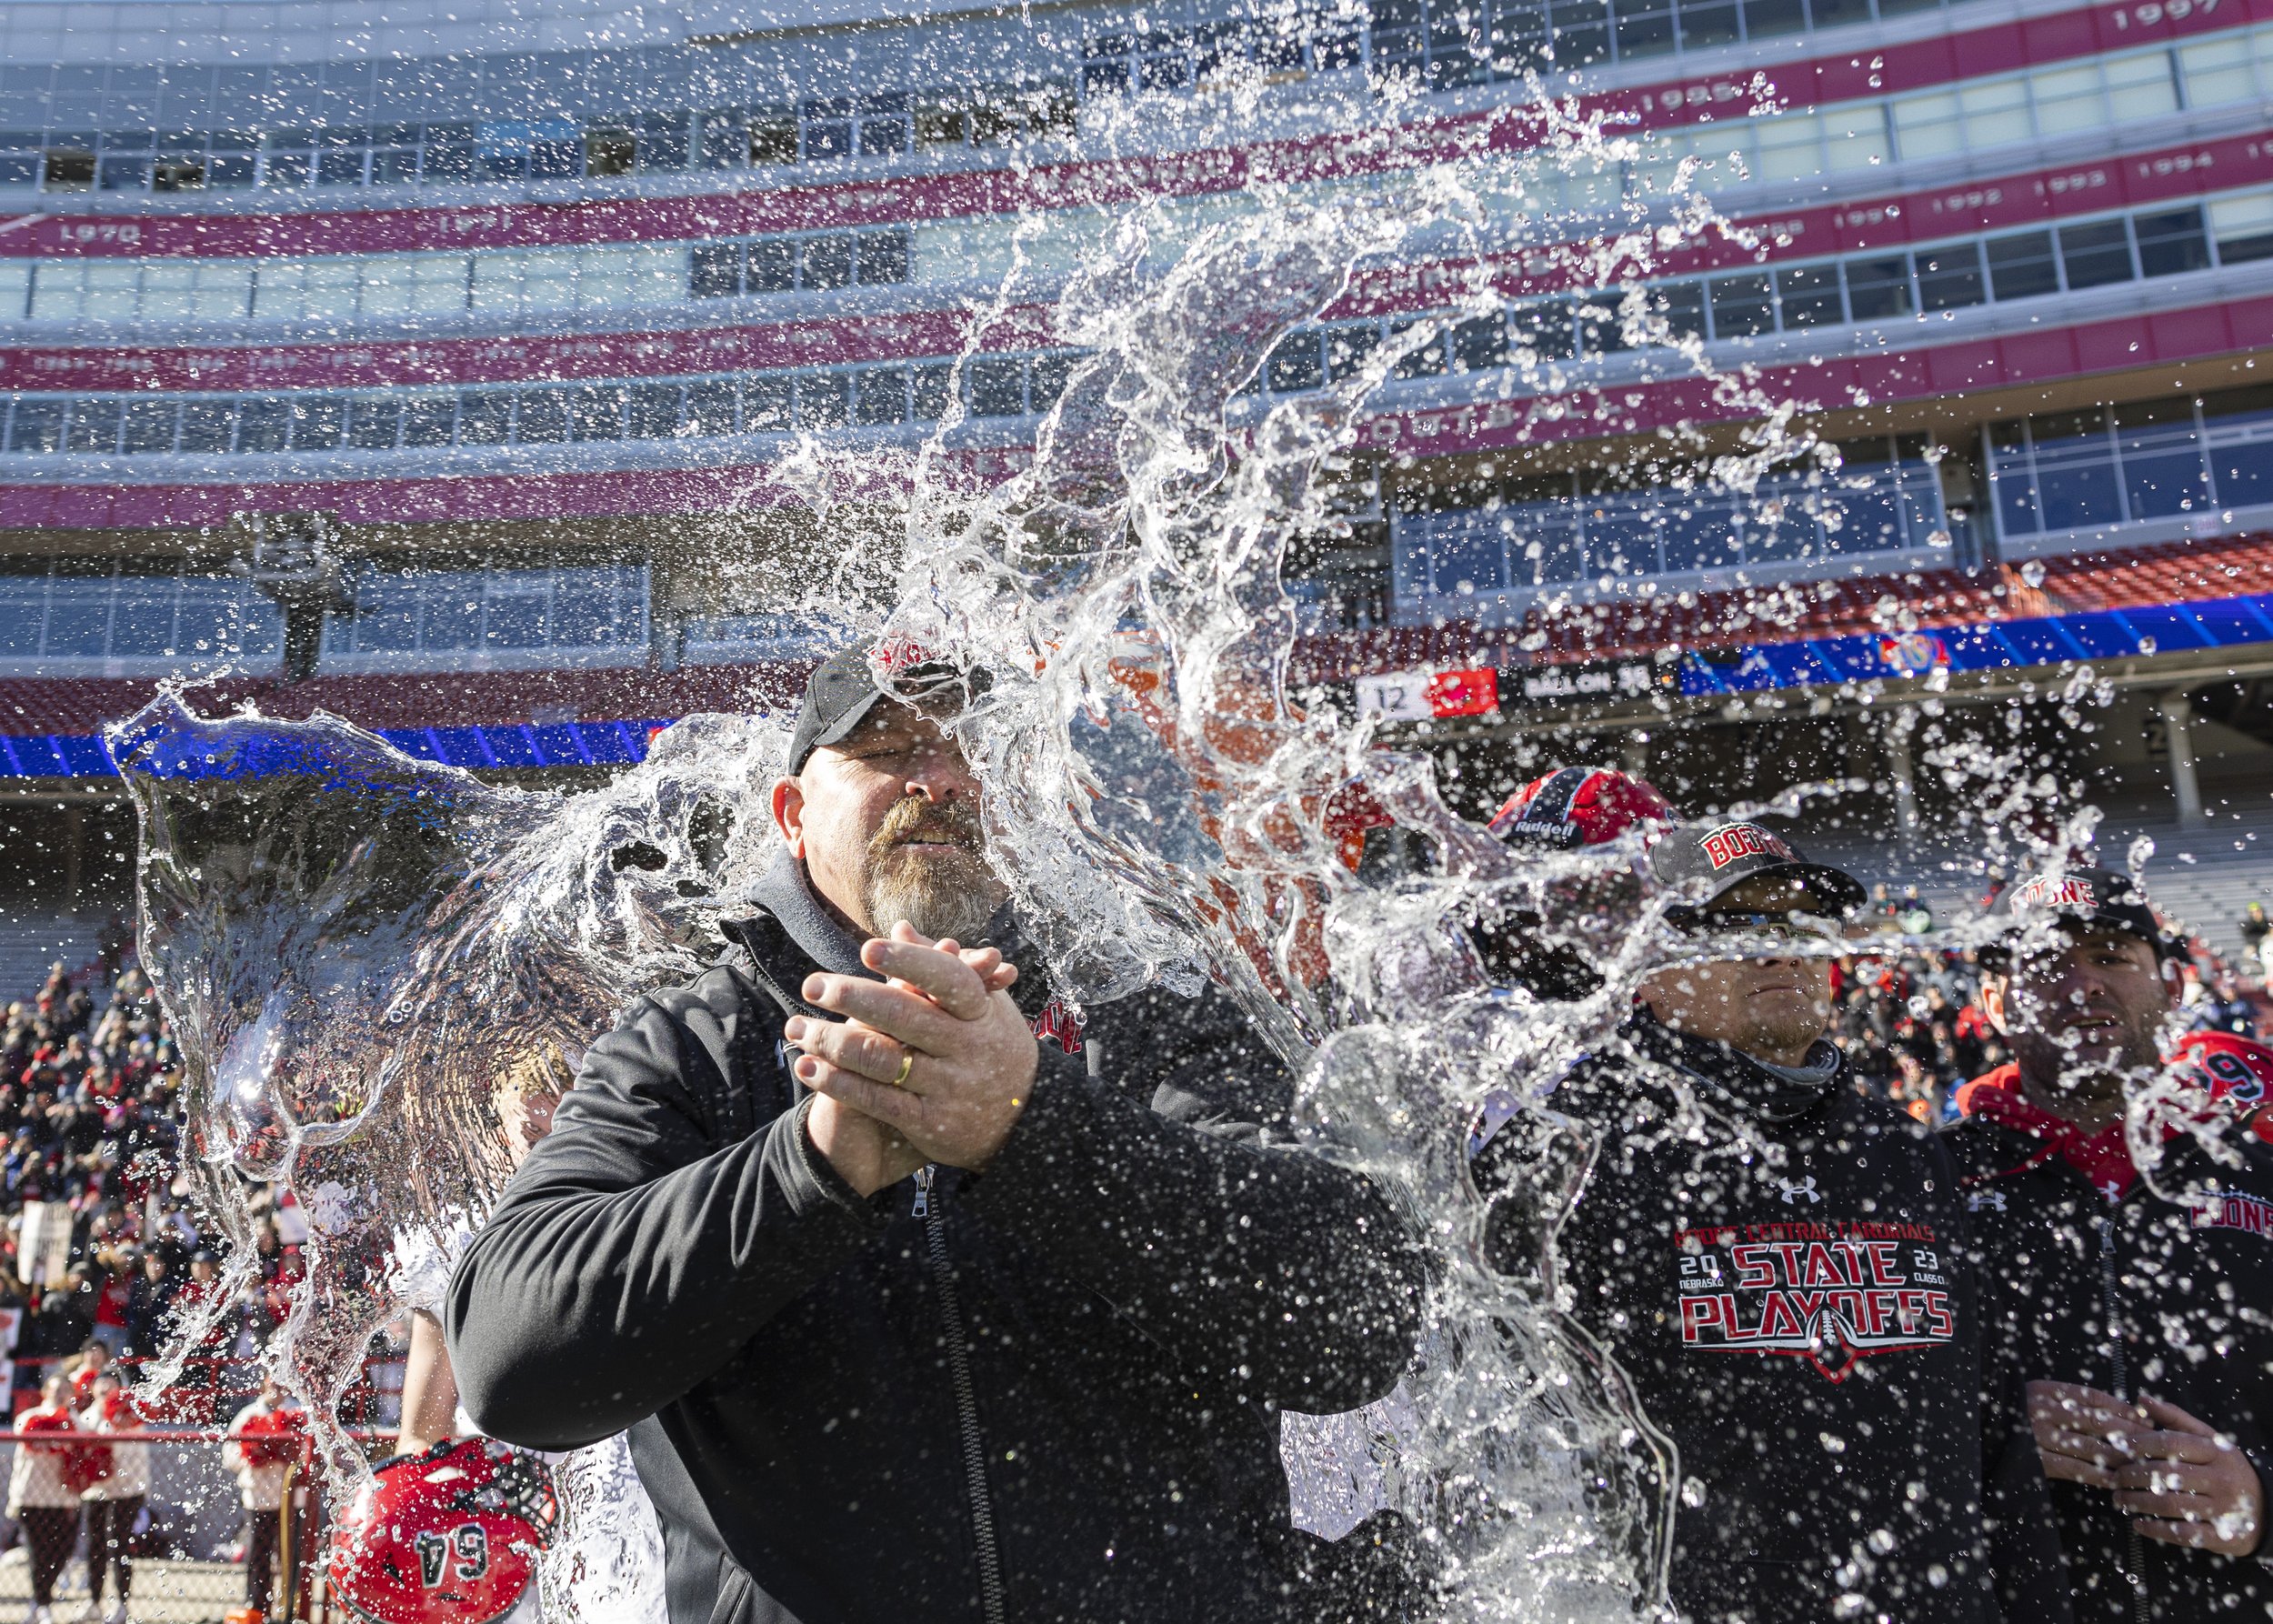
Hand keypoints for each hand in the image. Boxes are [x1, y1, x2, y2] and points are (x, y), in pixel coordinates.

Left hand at [786, 923, 1039, 1178]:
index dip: (908, 962)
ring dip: (830, 1041)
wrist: (1028, 1120)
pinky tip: (807, 1067)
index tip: (867, 948)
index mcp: (980, 1011)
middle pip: (904, 1016)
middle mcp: (966, 1047)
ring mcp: (948, 1087)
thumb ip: (941, 965)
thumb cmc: (996, 1045)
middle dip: (853, 997)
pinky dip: (837, 1082)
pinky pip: (876, 1100)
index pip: (947, 978)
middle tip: (812, 985)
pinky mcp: (930, 1122)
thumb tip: (900, 928)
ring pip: (880, 1059)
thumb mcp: (984, 1004)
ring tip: (795, 1027)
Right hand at [2028, 1380, 2152, 1486]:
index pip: (2092, 1397)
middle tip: (2151, 1442)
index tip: (2144, 1419)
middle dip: (2128, 1432)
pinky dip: (2098, 1475)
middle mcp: (2042, 1410)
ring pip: (2089, 1446)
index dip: (2122, 1408)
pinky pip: (2075, 1468)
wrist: (1983, 1436)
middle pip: (2095, 1421)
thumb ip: (2066, 1402)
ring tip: (2139, 1463)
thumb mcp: (2036, 1399)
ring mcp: (2038, 1436)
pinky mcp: (2037, 1460)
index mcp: (2044, 1391)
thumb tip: (2115, 1412)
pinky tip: (2115, 1480)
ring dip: (2118, 1456)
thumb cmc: (2019, 1417)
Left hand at [2113, 1396, 2265, 1557]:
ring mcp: (2223, 1509)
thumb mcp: (2209, 1440)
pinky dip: (2157, 1530)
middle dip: (2132, 1476)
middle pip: (2167, 1476)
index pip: (2171, 1444)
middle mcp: (2221, 1480)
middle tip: (2113, 1478)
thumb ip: (2176, 1419)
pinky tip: (2138, 1524)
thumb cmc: (2226, 1469)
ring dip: (2138, 1503)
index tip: (2118, 1446)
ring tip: (2119, 1499)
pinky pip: (2184, 1534)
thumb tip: (2142, 1399)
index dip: (2139, 1444)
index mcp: (2216, 1453)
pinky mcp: (2223, 1536)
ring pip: (2171, 1505)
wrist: (2267, 1509)